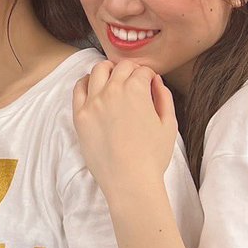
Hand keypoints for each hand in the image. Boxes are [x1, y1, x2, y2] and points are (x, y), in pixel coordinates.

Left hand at [72, 60, 177, 199]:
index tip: (148, 81)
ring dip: (108, 70)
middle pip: (120, 67)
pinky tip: (92, 86)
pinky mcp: (79, 115)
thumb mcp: (169, 124)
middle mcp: (112, 90)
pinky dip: (86, 82)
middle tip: (133, 79)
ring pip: (97, 71)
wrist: (129, 181)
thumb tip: (156, 81)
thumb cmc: (152, 156)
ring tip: (113, 78)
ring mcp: (92, 102)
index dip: (148, 75)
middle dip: (130, 69)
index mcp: (136, 90)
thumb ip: (164, 97)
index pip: (141, 71)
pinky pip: (78, 88)